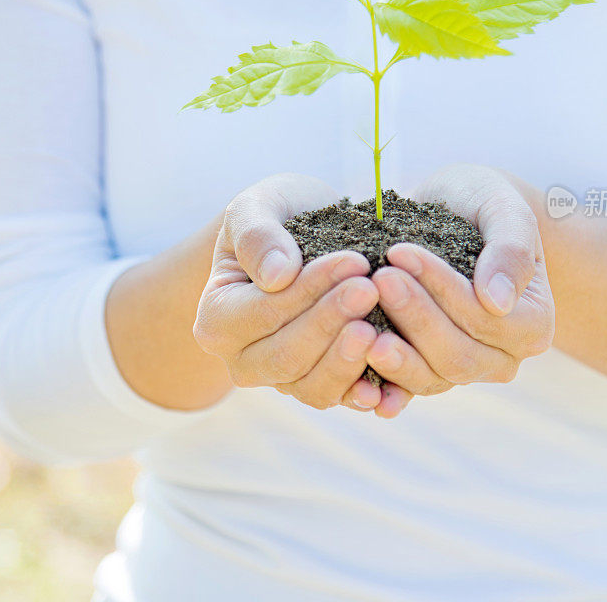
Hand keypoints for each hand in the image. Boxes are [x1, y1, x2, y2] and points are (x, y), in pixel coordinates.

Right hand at [193, 173, 384, 412]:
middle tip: (371, 290)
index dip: (309, 290)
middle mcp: (243, 359)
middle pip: (287, 357)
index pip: (264, 313)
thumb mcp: (259, 206)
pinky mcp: (319, 385)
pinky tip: (388, 382)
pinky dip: (365, 393)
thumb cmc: (278, 216)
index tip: (354, 261)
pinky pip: (339, 399)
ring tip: (379, 328)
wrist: (304, 235)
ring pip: (312, 387)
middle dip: (331, 323)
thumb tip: (277, 276)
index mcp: (217, 318)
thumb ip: (258, 235)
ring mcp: (282, 379)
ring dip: (348, 360)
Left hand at [365, 164, 554, 400]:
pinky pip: (404, 389)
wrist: (454, 212)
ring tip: (359, 325)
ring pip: (429, 378)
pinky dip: (380, 387)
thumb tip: (497, 302)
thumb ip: (509, 248)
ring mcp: (463, 369)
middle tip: (378, 280)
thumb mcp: (503, 208)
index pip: (484, 317)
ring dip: (394, 354)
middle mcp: (502, 357)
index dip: (442, 289)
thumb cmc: (482, 204)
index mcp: (532, 323)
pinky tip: (353, 380)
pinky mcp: (427, 371)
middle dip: (414, 317)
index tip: (401, 252)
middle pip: (456, 355)